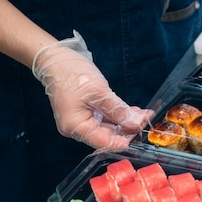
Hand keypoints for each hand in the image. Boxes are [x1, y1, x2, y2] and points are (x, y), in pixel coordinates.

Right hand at [32, 31, 150, 148]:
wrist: (55, 59)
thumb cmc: (70, 73)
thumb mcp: (98, 92)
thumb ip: (118, 110)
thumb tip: (135, 123)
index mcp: (76, 127)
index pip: (104, 143)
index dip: (124, 140)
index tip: (140, 133)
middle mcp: (77, 128)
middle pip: (108, 135)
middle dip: (128, 128)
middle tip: (146, 120)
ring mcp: (82, 120)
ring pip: (109, 126)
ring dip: (126, 120)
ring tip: (143, 114)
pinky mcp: (87, 112)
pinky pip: (106, 118)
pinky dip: (119, 114)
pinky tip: (133, 111)